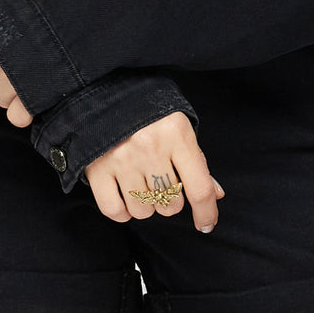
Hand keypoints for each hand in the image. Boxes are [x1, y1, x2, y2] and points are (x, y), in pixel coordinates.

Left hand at [0, 13, 32, 128]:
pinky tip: (37, 83)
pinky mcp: (33, 93)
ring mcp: (11, 76)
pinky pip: (18, 115)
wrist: (68, 2)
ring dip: (13, 87)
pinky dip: (27, 105)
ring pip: (0, 100)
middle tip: (15, 50)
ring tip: (30, 62)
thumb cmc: (20, 4)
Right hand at [84, 111, 225, 232]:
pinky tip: (125, 195)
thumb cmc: (150, 109)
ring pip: (143, 211)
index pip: (199, 188)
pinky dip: (122, 211)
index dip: (207, 212)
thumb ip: (197, 160)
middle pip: (171, 204)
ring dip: (146, 205)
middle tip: (163, 180)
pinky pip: (114, 211)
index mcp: (176, 133)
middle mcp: (150, 147)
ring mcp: (122, 158)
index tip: (206, 224)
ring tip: (142, 182)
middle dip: (171, 199)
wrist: (106, 88)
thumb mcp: (179, 125)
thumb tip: (216, 194)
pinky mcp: (97, 168)